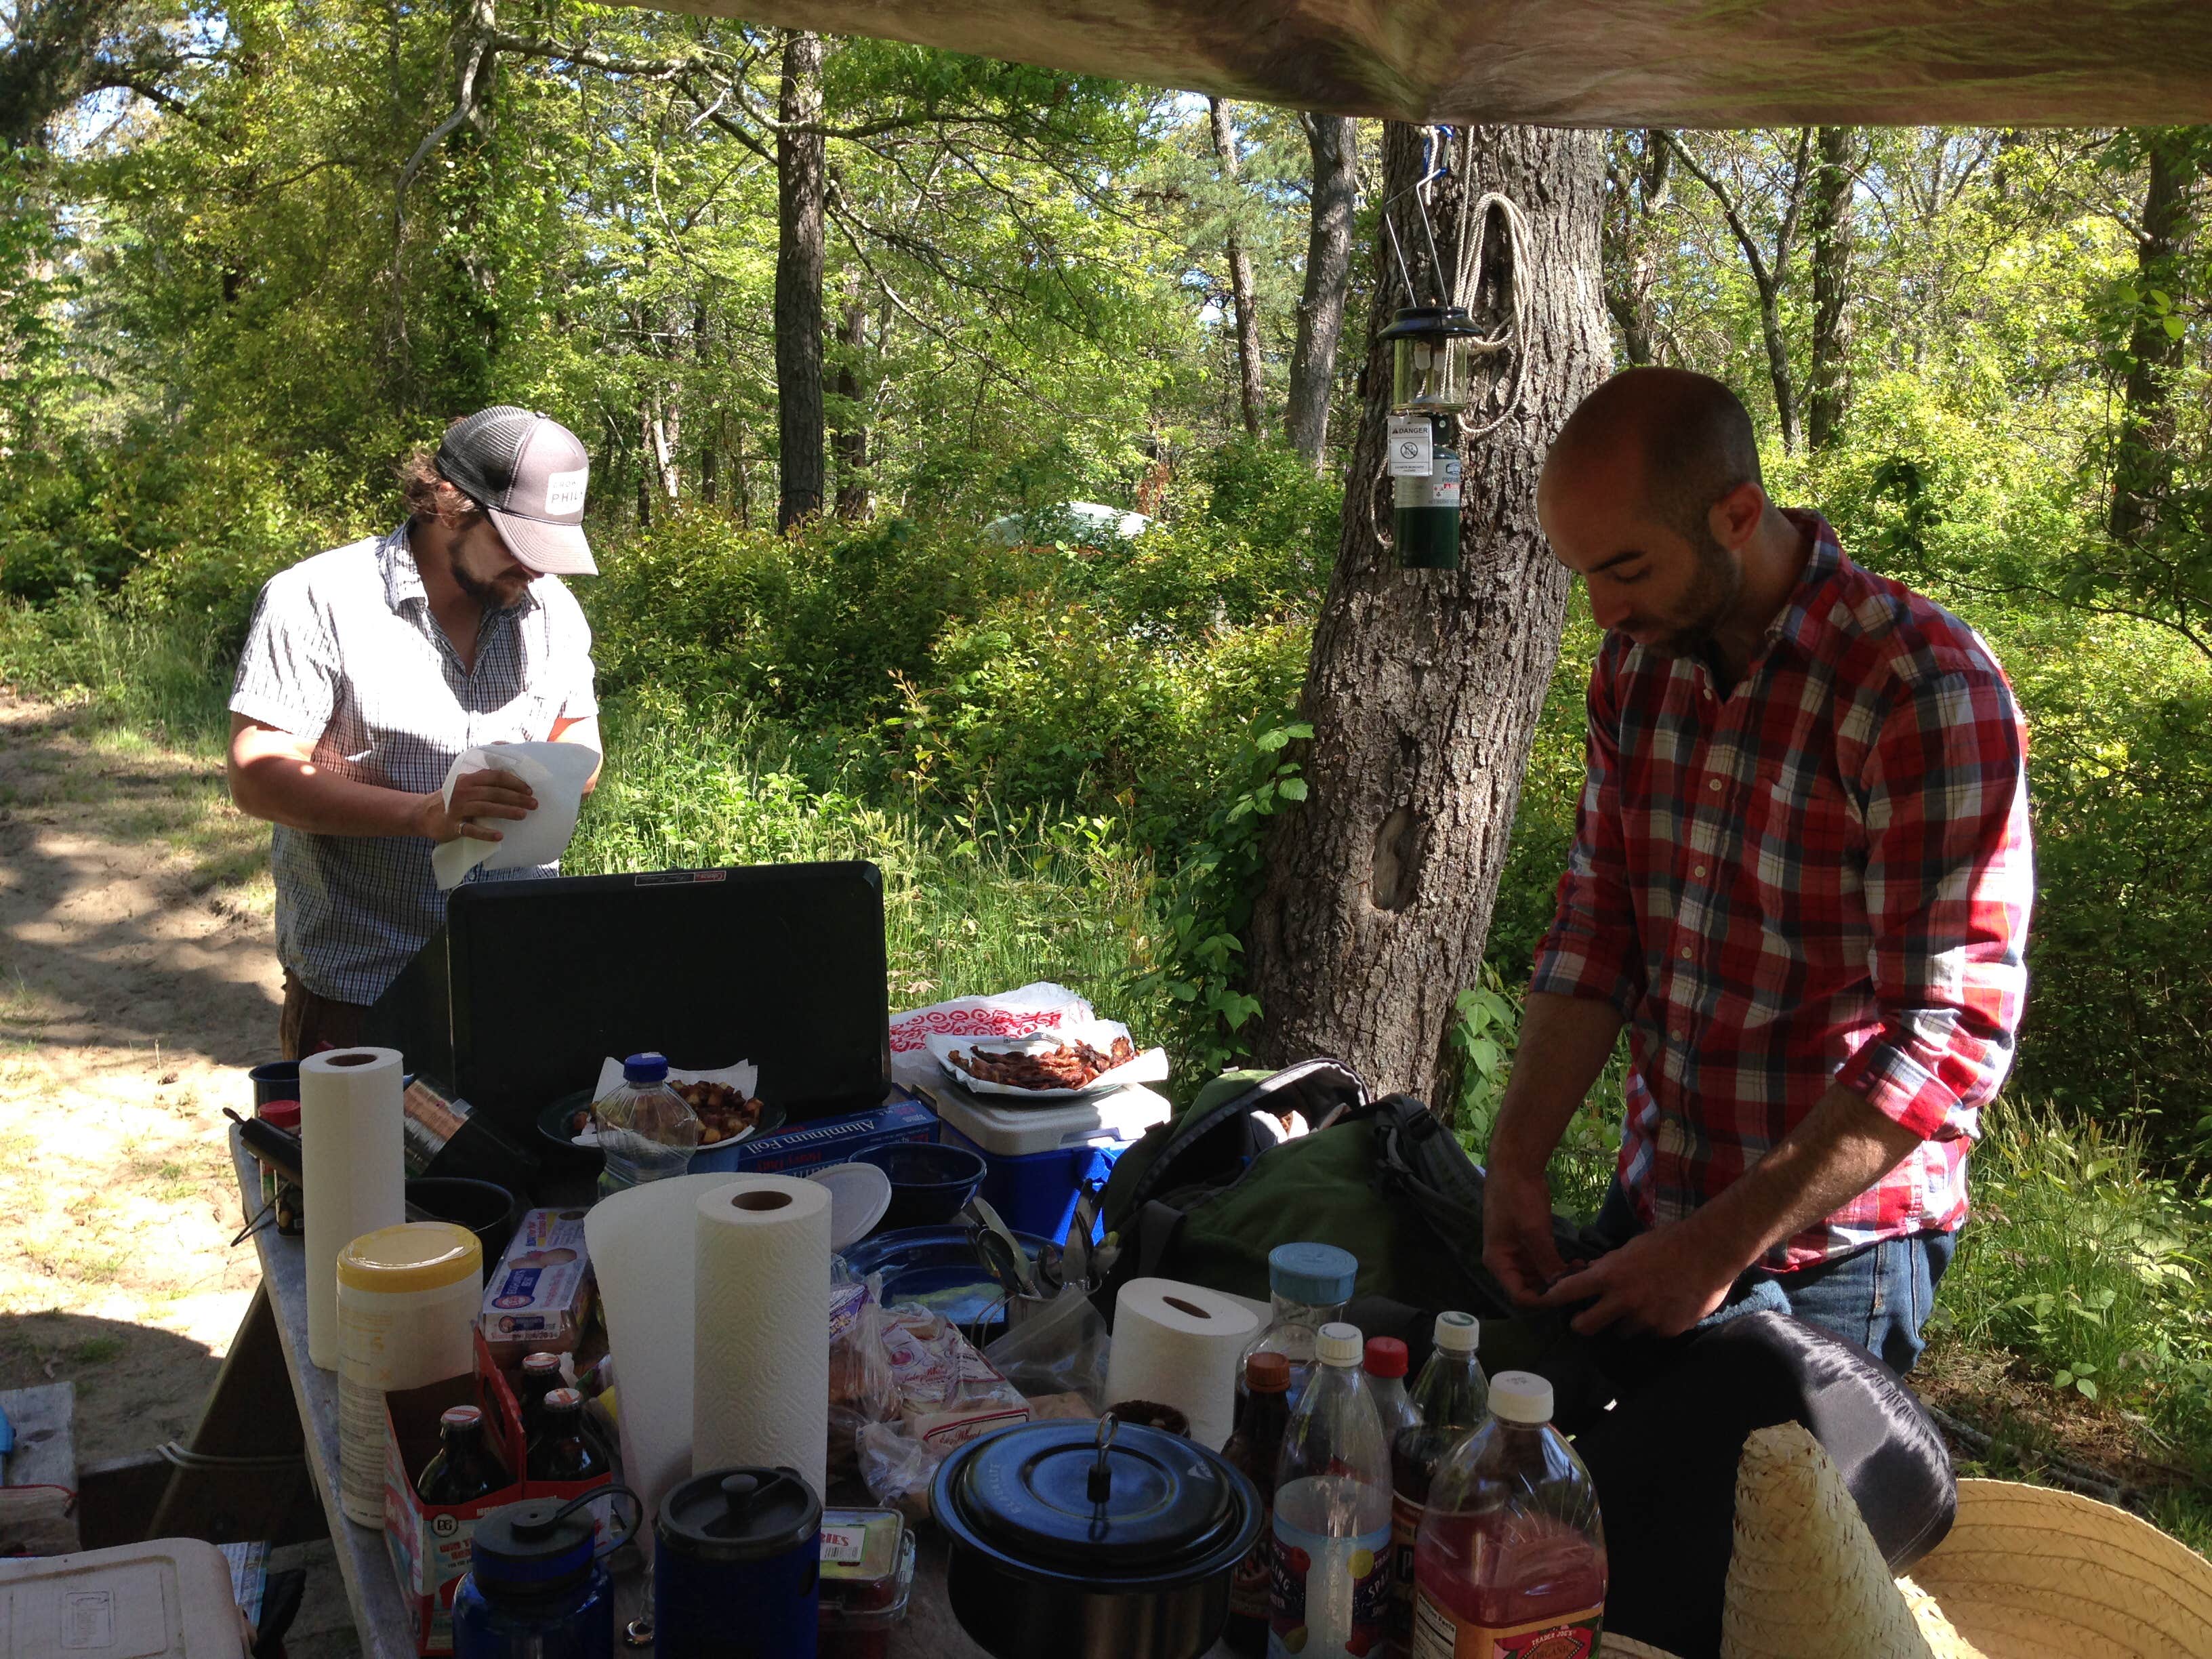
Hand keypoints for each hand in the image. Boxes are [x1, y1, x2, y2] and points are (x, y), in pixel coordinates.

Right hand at [415, 768, 536, 843]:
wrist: (423, 814)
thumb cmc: (452, 799)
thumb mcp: (465, 784)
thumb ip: (484, 781)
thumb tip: (513, 781)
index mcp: (469, 779)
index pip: (495, 777)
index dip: (514, 782)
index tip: (529, 790)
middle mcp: (463, 791)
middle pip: (494, 792)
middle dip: (516, 798)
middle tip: (534, 804)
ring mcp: (457, 808)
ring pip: (485, 808)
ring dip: (506, 811)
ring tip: (523, 816)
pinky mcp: (452, 825)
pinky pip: (471, 830)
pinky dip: (486, 833)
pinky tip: (499, 836)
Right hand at [1483, 1161, 1569, 1305]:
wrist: (1515, 1166)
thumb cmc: (1517, 1198)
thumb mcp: (1533, 1231)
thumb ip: (1546, 1261)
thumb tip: (1561, 1288)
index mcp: (1498, 1262)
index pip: (1518, 1295)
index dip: (1541, 1301)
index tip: (1567, 1297)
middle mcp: (1505, 1261)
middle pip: (1529, 1288)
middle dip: (1553, 1289)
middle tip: (1581, 1285)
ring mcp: (1518, 1251)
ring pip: (1539, 1276)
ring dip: (1558, 1277)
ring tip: (1583, 1272)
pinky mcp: (1529, 1241)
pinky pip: (1543, 1261)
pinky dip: (1558, 1265)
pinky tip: (1578, 1263)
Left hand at [1537, 1216, 1744, 1337]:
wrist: (1710, 1252)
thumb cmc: (1669, 1242)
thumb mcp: (1631, 1247)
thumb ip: (1609, 1265)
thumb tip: (1590, 1273)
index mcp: (1610, 1276)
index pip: (1568, 1292)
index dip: (1552, 1299)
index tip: (1544, 1302)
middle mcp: (1623, 1301)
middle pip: (1586, 1327)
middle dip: (1583, 1324)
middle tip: (1587, 1319)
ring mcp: (1645, 1319)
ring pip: (1621, 1332)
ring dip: (1624, 1323)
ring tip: (1640, 1306)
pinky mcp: (1666, 1330)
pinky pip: (1650, 1333)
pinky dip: (1652, 1324)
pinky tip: (1664, 1308)